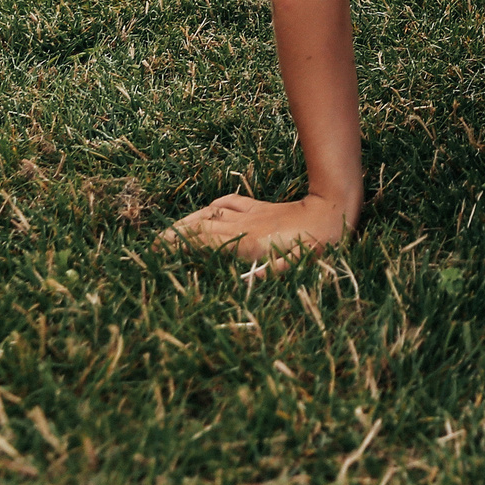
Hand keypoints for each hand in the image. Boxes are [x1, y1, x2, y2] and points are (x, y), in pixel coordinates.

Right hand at [160, 192, 355, 262]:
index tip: (156, 251)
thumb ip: (269, 271)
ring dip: (188, 221)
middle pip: (200, 227)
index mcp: (247, 241)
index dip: (178, 245)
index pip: (203, 241)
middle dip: (175, 235)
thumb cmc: (316, 246)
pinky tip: (208, 211)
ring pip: (211, 214)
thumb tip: (246, 282)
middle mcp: (243, 225)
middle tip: (152, 246)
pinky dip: (214, 206)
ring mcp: (251, 214)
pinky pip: (231, 202)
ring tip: (169, 231)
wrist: (332, 212)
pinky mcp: (261, 207)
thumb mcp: (295, 262)